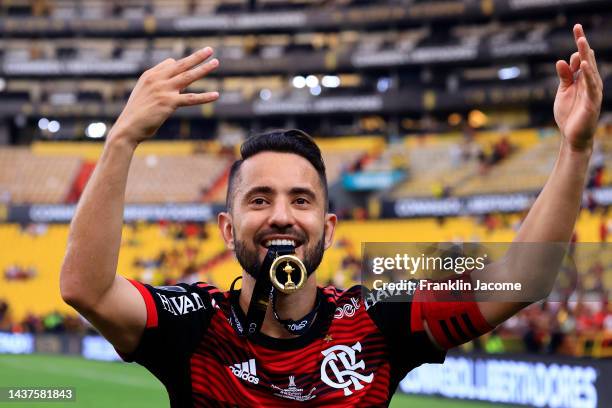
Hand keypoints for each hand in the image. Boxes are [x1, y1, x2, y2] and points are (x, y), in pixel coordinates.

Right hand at [109, 47, 219, 145]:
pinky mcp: (169, 103)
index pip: (170, 63)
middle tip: (210, 50)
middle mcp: (157, 79)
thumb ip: (158, 86)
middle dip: (196, 56)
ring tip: (216, 62)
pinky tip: (216, 95)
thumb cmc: (137, 113)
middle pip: (181, 64)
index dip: (181, 65)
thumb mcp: (145, 94)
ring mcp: (163, 90)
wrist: (128, 127)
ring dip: (204, 69)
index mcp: (150, 75)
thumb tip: (176, 85)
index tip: (190, 64)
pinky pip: (191, 98)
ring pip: (188, 77)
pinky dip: (205, 97)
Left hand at [554, 24, 602, 152]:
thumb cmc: (569, 114)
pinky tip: (583, 64)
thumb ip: (564, 77)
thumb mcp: (563, 92)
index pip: (581, 58)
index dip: (578, 45)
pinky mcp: (592, 101)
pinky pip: (591, 86)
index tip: (576, 28)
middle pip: (587, 60)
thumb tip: (561, 60)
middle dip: (583, 45)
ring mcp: (592, 91)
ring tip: (581, 42)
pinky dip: (588, 74)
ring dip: (585, 55)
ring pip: (590, 70)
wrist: (572, 136)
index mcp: (582, 79)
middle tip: (578, 28)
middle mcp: (590, 82)